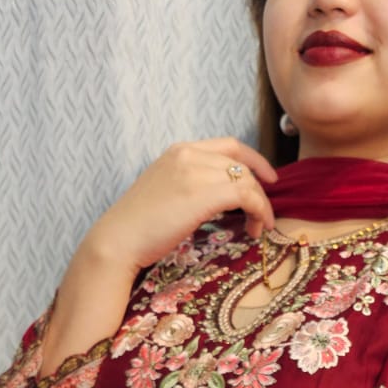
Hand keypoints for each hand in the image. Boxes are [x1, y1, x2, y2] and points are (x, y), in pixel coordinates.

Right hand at [86, 138, 277, 276]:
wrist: (118, 241)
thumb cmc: (138, 227)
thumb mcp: (165, 192)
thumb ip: (191, 184)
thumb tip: (219, 198)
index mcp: (179, 151)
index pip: (229, 145)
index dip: (255, 160)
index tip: (268, 179)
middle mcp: (188, 155)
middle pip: (241, 165)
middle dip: (259, 190)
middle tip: (263, 216)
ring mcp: (195, 172)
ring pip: (247, 181)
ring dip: (260, 205)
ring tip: (259, 228)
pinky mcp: (204, 194)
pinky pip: (246, 196)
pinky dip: (259, 211)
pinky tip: (256, 228)